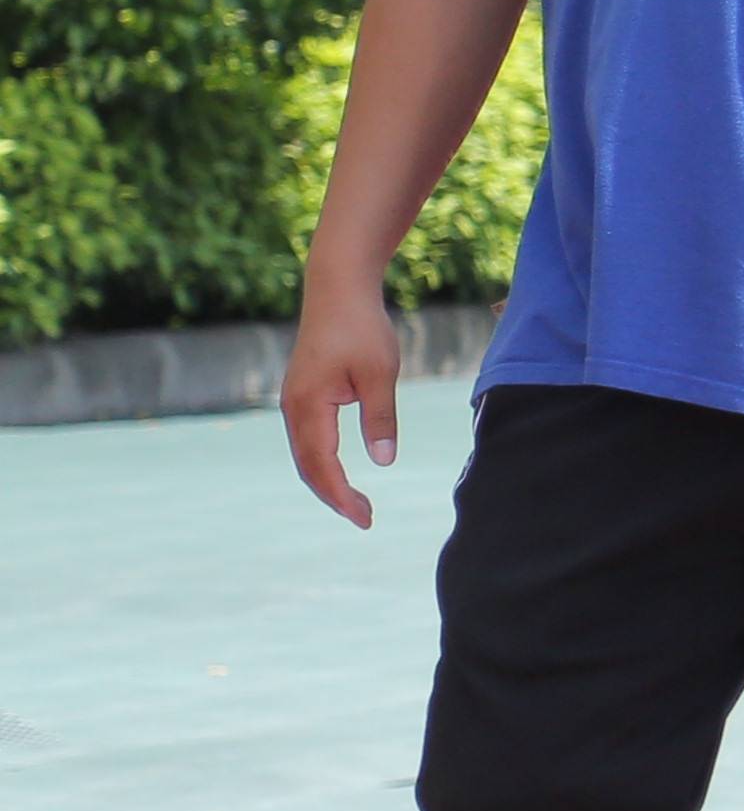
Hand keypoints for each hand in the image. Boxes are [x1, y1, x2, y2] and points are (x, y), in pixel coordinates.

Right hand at [280, 272, 401, 527]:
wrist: (337, 290)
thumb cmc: (362, 328)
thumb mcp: (380, 373)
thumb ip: (380, 417)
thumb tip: (383, 460)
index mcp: (308, 405)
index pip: (321, 464)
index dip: (341, 494)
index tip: (364, 518)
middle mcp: (293, 407)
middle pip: (307, 466)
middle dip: (334, 496)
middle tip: (366, 519)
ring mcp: (294, 402)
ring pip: (305, 454)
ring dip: (327, 481)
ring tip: (357, 504)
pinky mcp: (302, 395)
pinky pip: (308, 439)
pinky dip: (322, 462)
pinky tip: (342, 474)